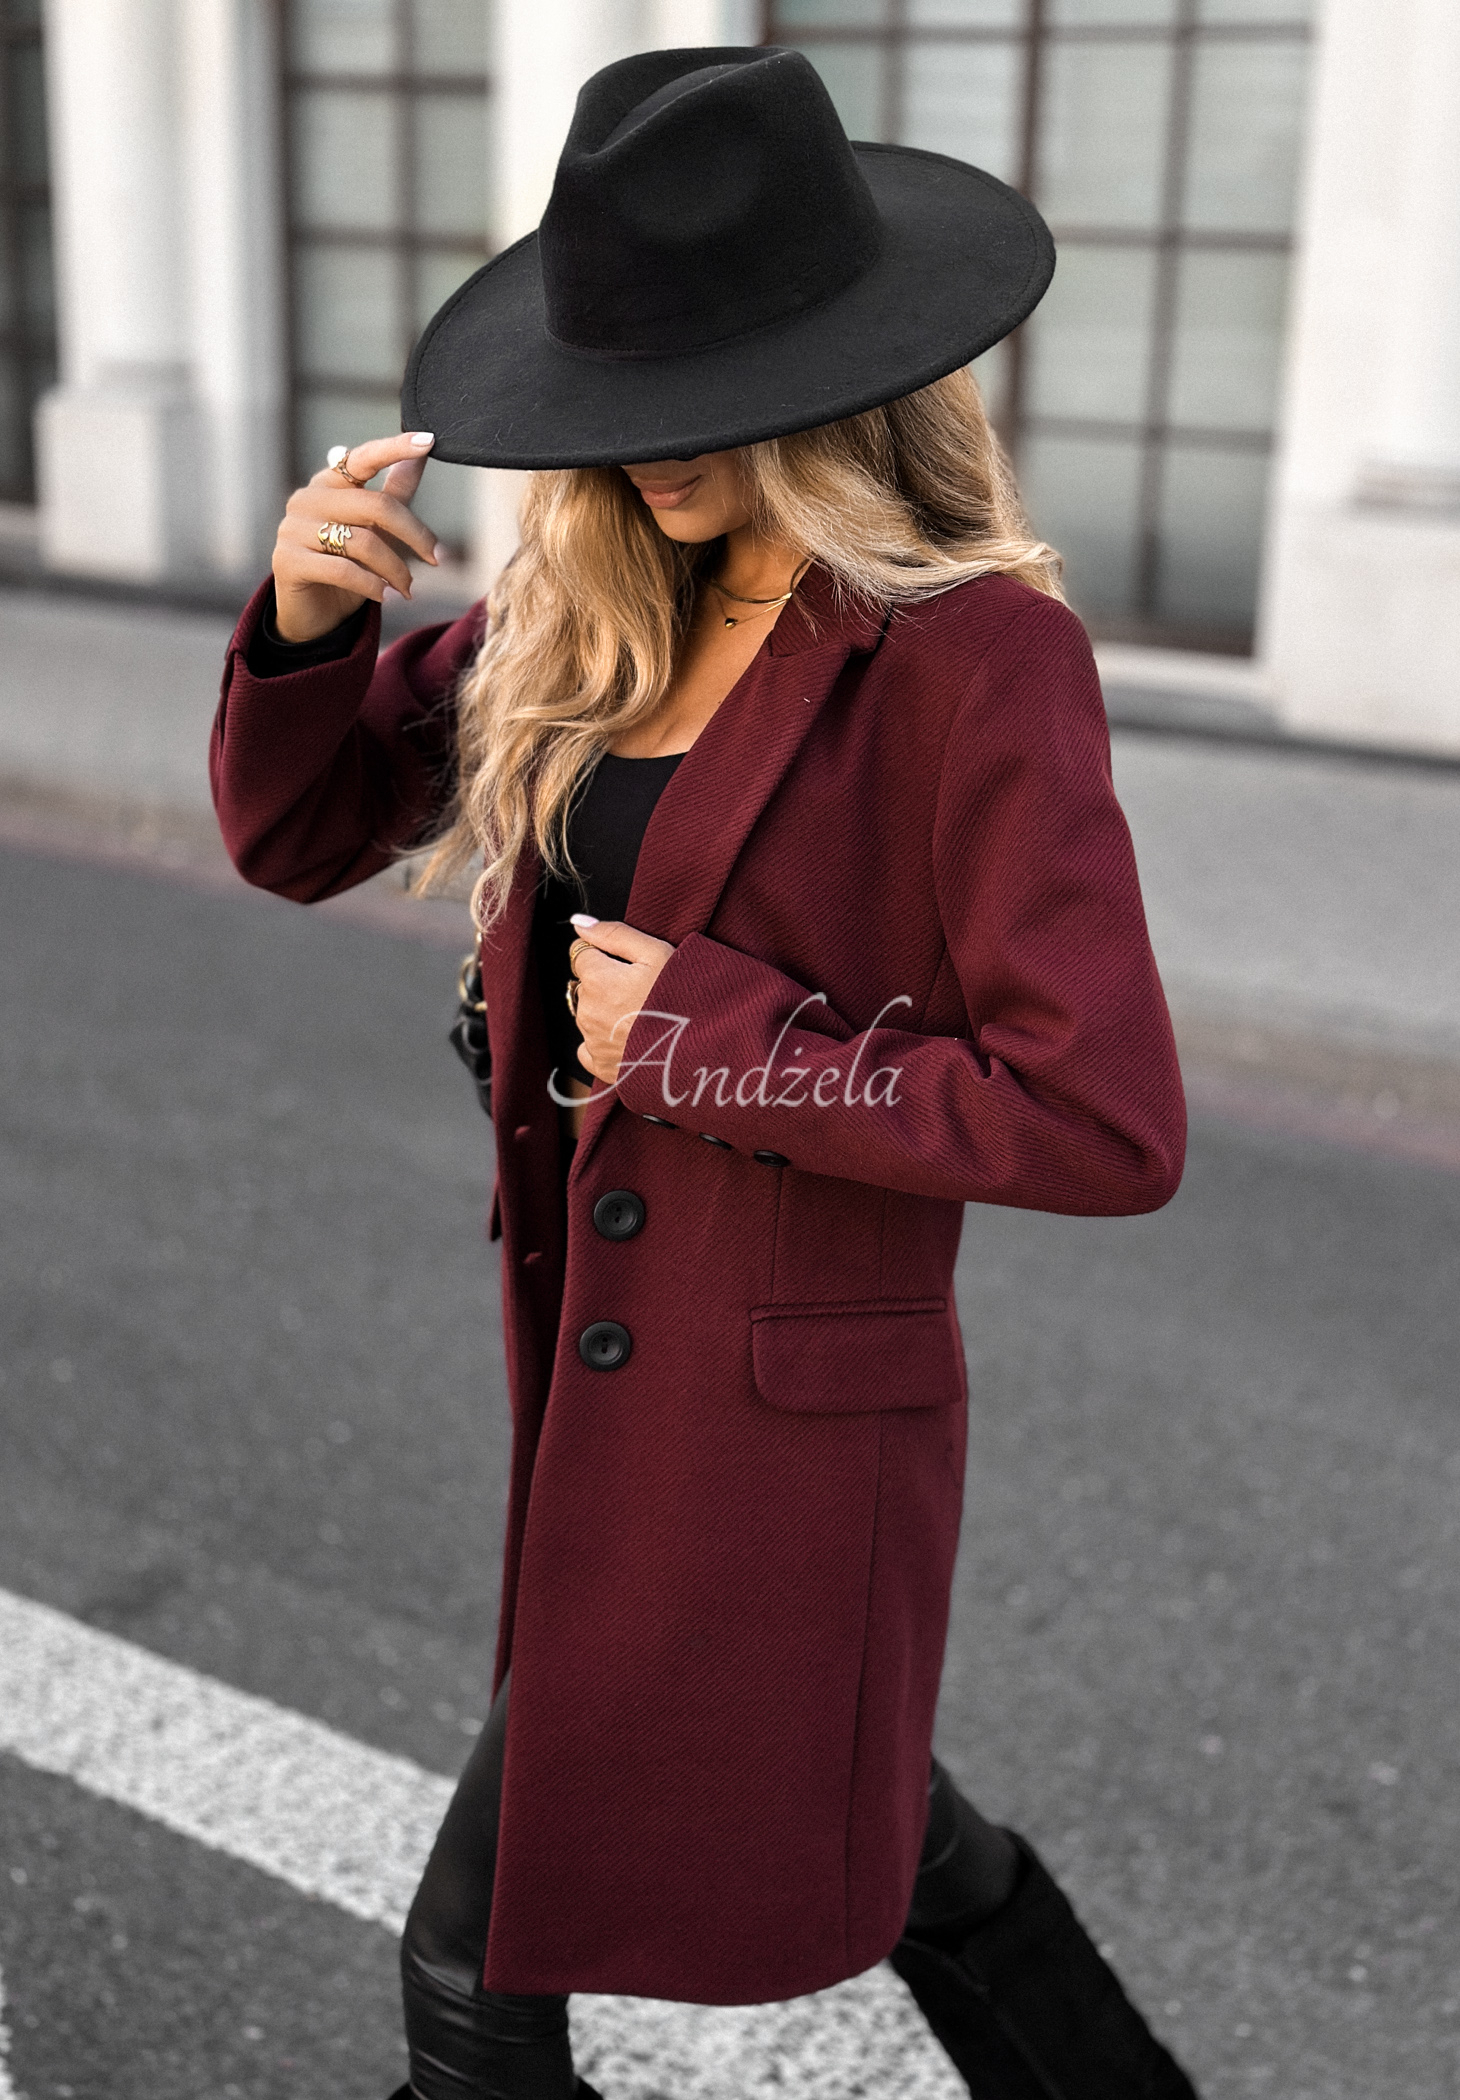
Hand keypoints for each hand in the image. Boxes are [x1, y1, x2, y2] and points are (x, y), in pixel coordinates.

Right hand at [271, 431, 440, 642]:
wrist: (313, 613)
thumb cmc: (346, 565)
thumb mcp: (375, 528)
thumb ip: (394, 492)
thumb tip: (421, 455)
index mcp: (328, 483)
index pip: (362, 458)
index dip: (394, 448)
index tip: (428, 441)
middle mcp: (307, 499)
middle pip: (375, 506)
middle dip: (414, 534)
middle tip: (436, 558)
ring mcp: (292, 529)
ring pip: (362, 542)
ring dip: (395, 569)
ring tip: (407, 587)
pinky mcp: (288, 561)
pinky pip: (342, 570)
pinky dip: (372, 585)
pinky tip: (385, 595)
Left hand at [569, 916, 674, 1086]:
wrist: (701, 1047)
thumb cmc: (683, 997)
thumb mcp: (656, 953)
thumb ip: (614, 934)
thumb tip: (579, 923)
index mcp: (597, 979)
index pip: (581, 954)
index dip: (605, 955)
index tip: (628, 965)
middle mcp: (588, 1010)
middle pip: (586, 986)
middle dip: (606, 984)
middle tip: (641, 991)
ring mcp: (593, 1040)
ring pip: (589, 1015)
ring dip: (607, 1012)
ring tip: (642, 1016)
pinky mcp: (601, 1065)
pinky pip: (590, 1048)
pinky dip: (604, 1043)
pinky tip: (629, 1039)